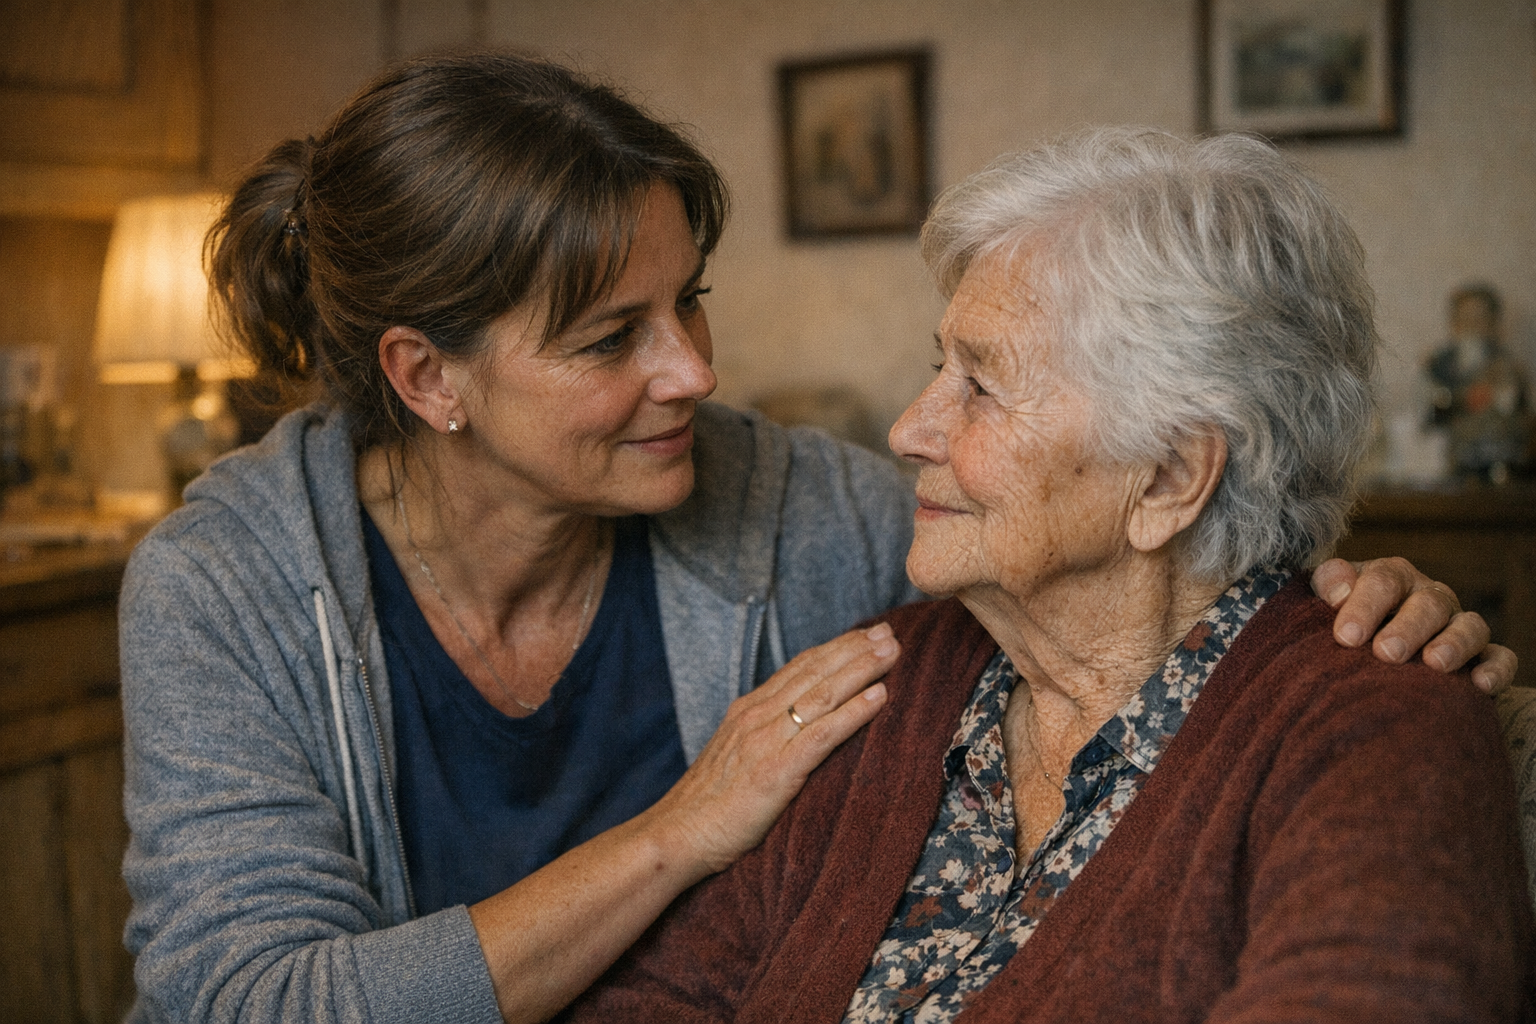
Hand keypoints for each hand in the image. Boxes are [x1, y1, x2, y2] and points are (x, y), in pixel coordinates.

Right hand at [643, 623, 898, 876]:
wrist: (675, 835)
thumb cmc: (707, 806)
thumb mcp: (735, 757)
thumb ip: (762, 737)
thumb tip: (794, 729)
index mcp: (748, 711)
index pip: (799, 668)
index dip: (835, 648)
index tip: (866, 635)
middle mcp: (757, 716)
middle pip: (814, 672)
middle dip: (855, 649)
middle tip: (889, 632)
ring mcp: (766, 741)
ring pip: (822, 694)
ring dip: (861, 670)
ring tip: (891, 653)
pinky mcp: (776, 772)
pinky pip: (822, 735)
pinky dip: (853, 712)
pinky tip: (879, 697)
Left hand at [1312, 557, 1515, 693]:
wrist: (1360, 650)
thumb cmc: (1341, 624)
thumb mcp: (1324, 599)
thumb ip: (1328, 585)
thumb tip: (1338, 591)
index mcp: (1391, 578)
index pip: (1383, 582)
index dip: (1365, 606)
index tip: (1346, 636)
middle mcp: (1429, 597)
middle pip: (1428, 604)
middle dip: (1408, 627)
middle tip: (1387, 653)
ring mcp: (1457, 626)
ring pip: (1470, 626)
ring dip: (1454, 644)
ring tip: (1434, 664)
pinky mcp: (1480, 657)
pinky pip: (1499, 657)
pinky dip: (1495, 669)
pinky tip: (1478, 685)